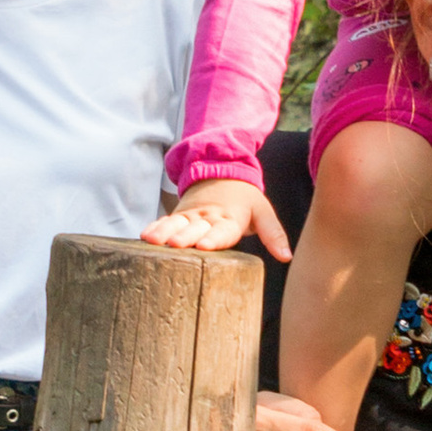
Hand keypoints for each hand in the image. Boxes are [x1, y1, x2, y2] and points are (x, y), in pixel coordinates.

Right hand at [144, 178, 291, 263]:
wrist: (222, 173)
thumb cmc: (245, 201)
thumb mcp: (263, 212)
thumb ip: (273, 234)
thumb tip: (287, 257)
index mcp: (230, 218)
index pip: (223, 229)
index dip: (214, 238)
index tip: (204, 245)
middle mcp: (209, 216)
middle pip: (196, 227)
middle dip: (185, 236)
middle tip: (175, 245)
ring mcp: (191, 215)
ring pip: (177, 223)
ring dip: (165, 231)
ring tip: (152, 240)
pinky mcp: (179, 215)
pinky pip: (166, 221)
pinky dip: (156, 227)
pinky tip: (144, 237)